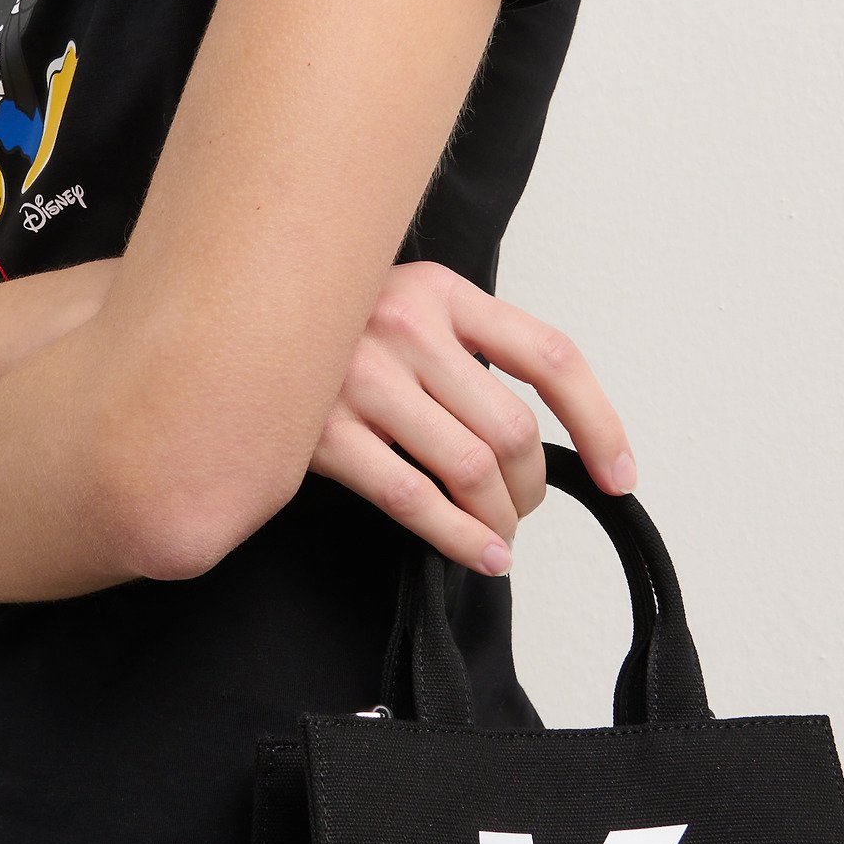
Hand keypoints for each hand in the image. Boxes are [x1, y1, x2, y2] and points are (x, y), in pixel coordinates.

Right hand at [307, 259, 637, 575]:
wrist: (225, 329)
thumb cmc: (328, 330)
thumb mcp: (405, 306)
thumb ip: (466, 346)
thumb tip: (535, 433)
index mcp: (441, 289)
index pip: (550, 357)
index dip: (599, 423)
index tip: (619, 473)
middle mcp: (406, 325)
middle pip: (513, 427)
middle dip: (533, 487)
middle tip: (525, 508)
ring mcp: (361, 378)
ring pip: (472, 468)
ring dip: (500, 518)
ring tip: (498, 535)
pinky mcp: (323, 433)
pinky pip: (414, 499)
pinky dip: (459, 537)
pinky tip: (477, 554)